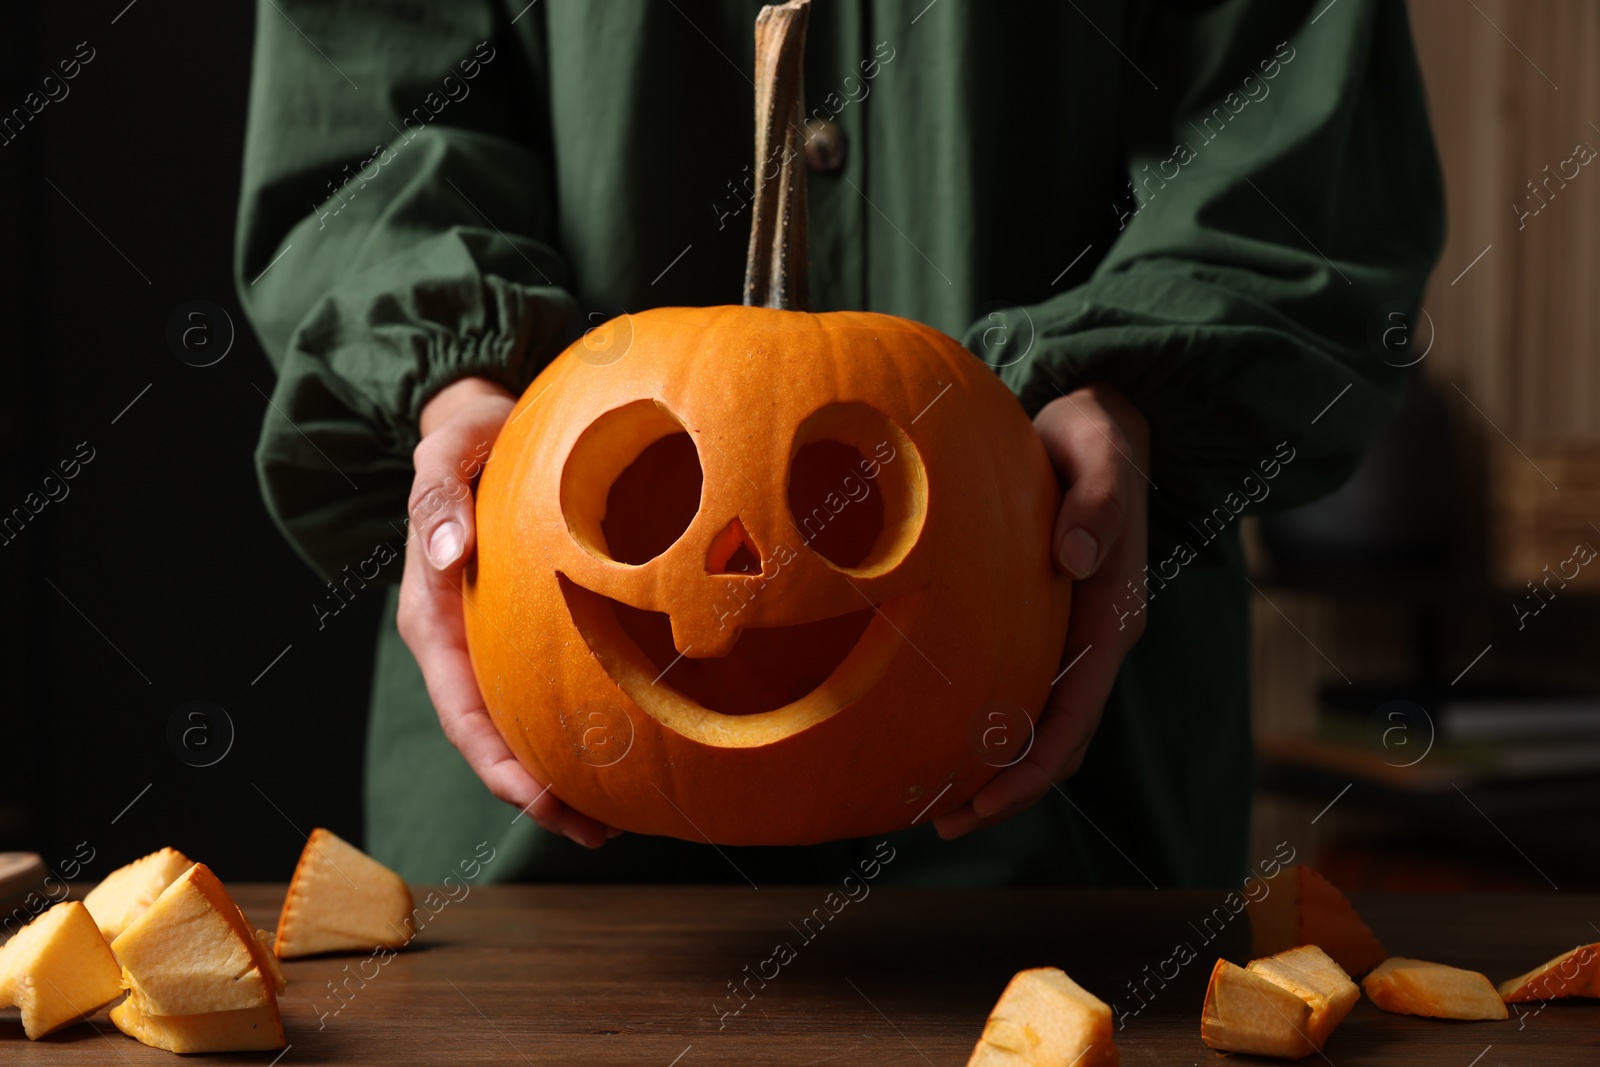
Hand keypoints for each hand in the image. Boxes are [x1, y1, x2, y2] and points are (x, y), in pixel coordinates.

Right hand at [397, 376, 617, 848]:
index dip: (499, 763)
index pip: (462, 711)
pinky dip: (582, 724)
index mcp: (433, 618)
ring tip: (622, 816)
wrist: (487, 425)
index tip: (541, 799)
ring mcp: (494, 643)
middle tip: (599, 830)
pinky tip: (633, 745)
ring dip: (566, 772)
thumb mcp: (446, 454)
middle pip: (497, 738)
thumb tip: (447, 549)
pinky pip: (552, 688)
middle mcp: (462, 644)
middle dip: (541, 793)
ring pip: (526, 722)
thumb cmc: (469, 441)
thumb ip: (439, 496)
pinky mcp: (528, 630)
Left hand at [935, 383, 1150, 838]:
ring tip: (935, 803)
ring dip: (993, 767)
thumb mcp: (1101, 452)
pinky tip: (935, 728)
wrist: (1097, 417)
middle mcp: (1094, 636)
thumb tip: (1077, 558)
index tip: (986, 800)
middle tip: (944, 822)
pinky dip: (984, 718)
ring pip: (1037, 721)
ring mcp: (1069, 633)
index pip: (1077, 713)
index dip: (1034, 766)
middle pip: (1057, 738)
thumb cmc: (1096, 435)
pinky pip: (1018, 684)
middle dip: (1007, 788)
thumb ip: (1098, 502)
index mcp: (1112, 613)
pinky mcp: (1044, 618)